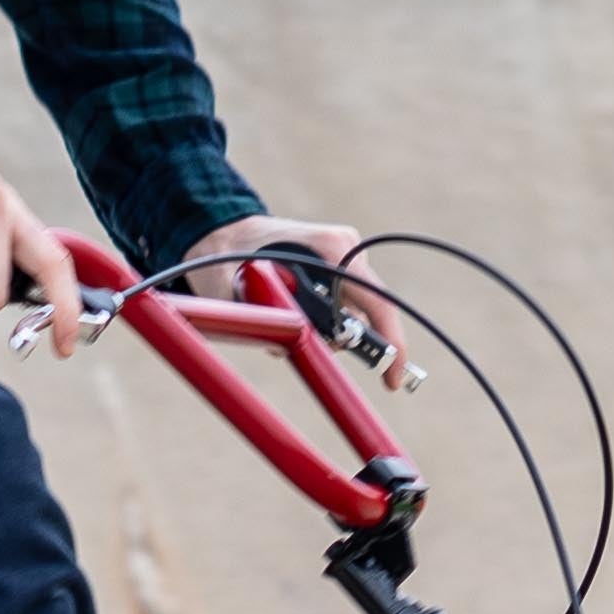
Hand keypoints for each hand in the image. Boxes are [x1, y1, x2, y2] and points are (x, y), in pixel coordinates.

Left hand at [181, 215, 410, 391]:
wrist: (221, 233)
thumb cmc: (226, 260)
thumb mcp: (238, 295)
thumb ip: (269, 319)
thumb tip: (297, 347)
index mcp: (331, 248)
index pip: (376, 302)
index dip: (390, 344)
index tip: (392, 380)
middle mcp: (345, 248)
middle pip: (368, 312)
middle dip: (342, 341)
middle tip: (307, 350)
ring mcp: (343, 255)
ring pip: (351, 315)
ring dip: (324, 334)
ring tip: (285, 326)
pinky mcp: (336, 266)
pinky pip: (340, 308)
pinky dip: (320, 325)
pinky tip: (293, 318)